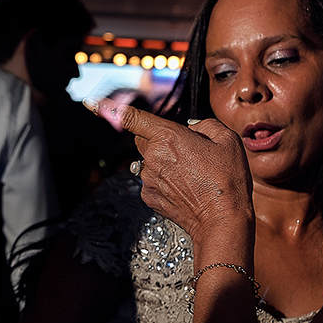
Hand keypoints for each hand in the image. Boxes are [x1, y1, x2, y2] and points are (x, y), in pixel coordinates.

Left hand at [97, 100, 252, 241]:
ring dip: (164, 163)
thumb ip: (205, 125)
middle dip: (158, 139)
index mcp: (168, 137)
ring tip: (192, 175)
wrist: (222, 220)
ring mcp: (148, 179)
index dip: (113, 108)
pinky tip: (185, 188)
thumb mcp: (227, 140)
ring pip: (149, 161)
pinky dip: (164, 181)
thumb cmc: (227, 181)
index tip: (95, 103)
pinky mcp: (149, 197)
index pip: (133, 118)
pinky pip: (152, 181)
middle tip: (187, 151)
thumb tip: (192, 127)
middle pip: (143, 139)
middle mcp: (153, 157)